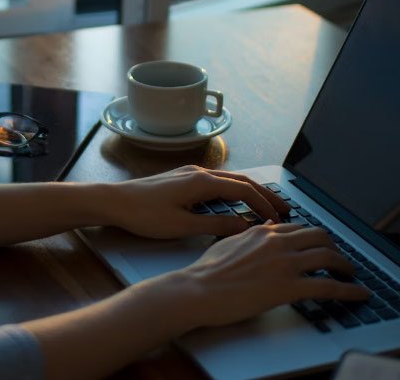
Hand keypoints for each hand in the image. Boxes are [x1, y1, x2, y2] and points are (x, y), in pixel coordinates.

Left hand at [105, 165, 290, 238]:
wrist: (114, 201)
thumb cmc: (144, 215)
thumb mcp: (182, 226)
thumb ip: (216, 226)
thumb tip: (245, 226)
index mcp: (202, 182)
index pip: (244, 190)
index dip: (264, 204)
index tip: (279, 219)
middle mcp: (199, 172)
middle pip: (241, 181)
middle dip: (265, 194)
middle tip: (285, 209)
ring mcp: (190, 173)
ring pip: (229, 179)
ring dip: (250, 191)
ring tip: (266, 206)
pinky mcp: (182, 178)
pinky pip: (216, 181)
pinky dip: (233, 191)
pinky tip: (236, 202)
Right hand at [172, 222, 369, 327]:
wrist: (198, 290)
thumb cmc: (207, 271)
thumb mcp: (228, 243)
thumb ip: (250, 235)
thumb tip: (265, 228)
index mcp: (262, 232)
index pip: (299, 228)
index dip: (314, 238)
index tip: (321, 246)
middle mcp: (277, 242)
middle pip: (320, 237)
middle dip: (335, 248)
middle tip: (339, 259)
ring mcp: (284, 264)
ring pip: (329, 257)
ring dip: (346, 267)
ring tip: (352, 275)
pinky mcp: (289, 287)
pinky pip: (329, 287)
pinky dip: (349, 291)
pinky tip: (359, 294)